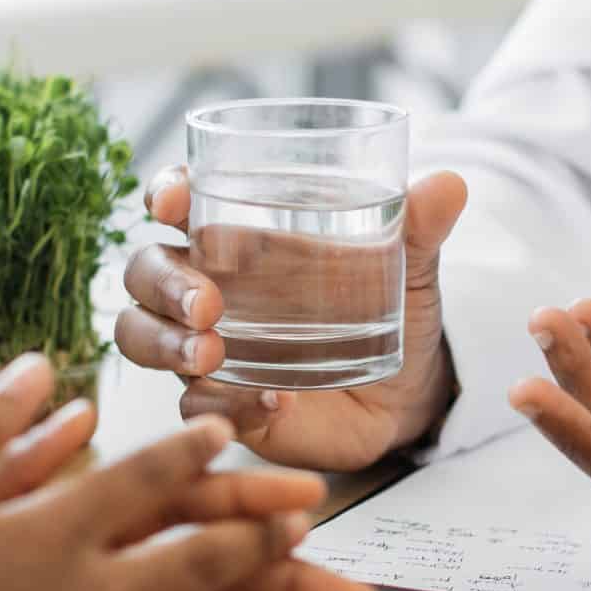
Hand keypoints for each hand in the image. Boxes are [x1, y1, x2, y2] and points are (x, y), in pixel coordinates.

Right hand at [115, 166, 467, 470]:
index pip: (181, 201)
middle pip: (146, 272)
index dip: (165, 193)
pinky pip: (195, 405)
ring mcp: (206, 347)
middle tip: (207, 304)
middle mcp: (208, 286)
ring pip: (141, 336)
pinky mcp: (221, 401)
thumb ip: (418, 227)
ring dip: (164, 343)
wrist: (406, 390)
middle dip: (163, 283)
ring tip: (211, 353)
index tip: (171, 199)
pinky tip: (269, 402)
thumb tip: (448, 184)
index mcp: (240, 235)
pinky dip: (224, 404)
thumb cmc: (389, 310)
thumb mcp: (409, 266)